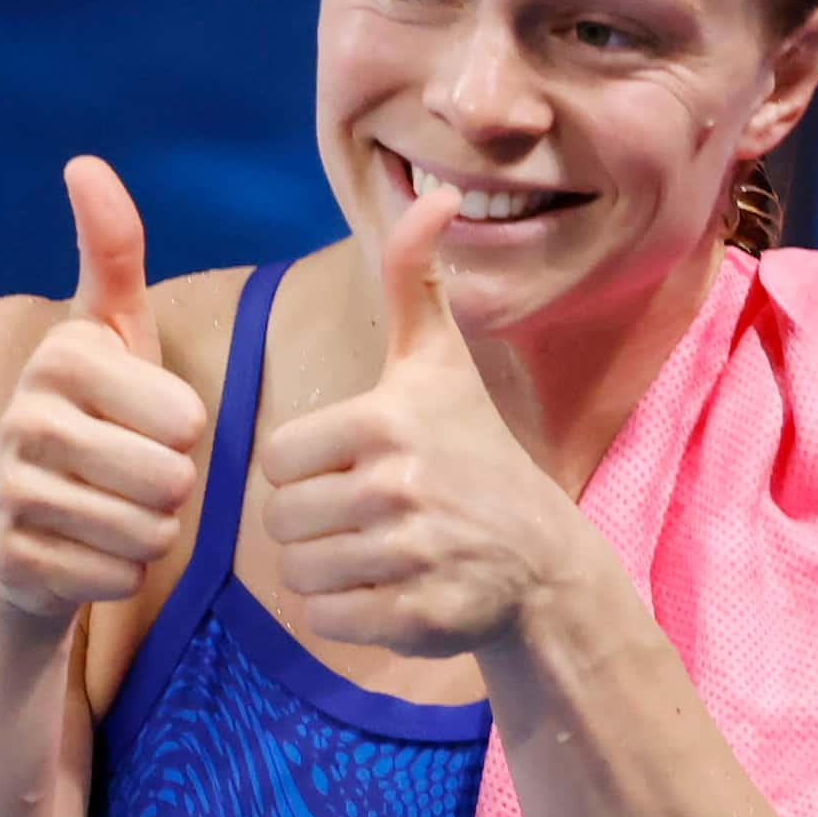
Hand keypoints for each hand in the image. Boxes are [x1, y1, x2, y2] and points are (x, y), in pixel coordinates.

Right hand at [0, 156, 208, 622]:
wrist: (13, 530)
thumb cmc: (89, 422)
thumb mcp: (110, 337)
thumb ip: (111, 254)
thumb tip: (84, 163)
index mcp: (61, 355)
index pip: (187, 419)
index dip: (182, 434)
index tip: (139, 425)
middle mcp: (24, 416)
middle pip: (172, 480)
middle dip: (170, 494)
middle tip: (129, 480)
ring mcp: (9, 491)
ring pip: (149, 533)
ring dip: (147, 536)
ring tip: (107, 514)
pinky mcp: (10, 559)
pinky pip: (118, 577)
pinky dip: (116, 575)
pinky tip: (83, 554)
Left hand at [259, 187, 567, 657]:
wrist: (541, 560)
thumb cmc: (473, 452)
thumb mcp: (440, 363)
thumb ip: (414, 278)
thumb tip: (439, 193)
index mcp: (385, 420)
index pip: (276, 460)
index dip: (306, 470)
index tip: (354, 467)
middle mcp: (399, 486)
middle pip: (281, 521)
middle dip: (310, 526)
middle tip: (364, 519)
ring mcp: (412, 556)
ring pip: (299, 575)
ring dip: (325, 572)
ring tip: (375, 554)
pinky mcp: (418, 618)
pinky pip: (326, 623)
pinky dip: (346, 617)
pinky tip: (388, 593)